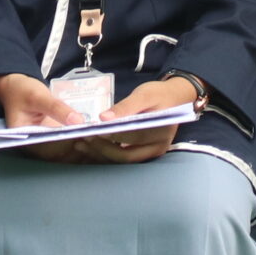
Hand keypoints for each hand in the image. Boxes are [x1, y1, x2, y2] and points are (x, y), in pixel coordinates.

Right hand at [0, 71, 93, 163]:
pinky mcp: (54, 141)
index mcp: (26, 141)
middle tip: (102, 143)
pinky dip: (83, 146)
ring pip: (67, 155)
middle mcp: (36, 148)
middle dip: (82, 151)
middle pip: (60, 156)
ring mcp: (46, 145)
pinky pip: (69, 147)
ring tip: (104, 144)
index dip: (70, 148)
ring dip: (85, 151)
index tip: (89, 141)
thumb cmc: (22, 91)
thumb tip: (78, 122)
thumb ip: (57, 109)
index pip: (50, 151)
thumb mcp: (39, 96)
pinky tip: (98, 141)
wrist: (15, 88)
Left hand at [70, 76, 193, 164]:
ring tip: (81, 144)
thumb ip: (125, 107)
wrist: (174, 99)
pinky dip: (108, 154)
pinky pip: (125, 157)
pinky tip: (92, 147)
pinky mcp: (145, 154)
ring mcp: (152, 153)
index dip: (108, 137)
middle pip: (125, 156)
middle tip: (81, 140)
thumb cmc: (158, 94)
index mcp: (159, 132)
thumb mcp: (143, 94)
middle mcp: (158, 147)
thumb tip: (103, 118)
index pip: (130, 139)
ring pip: (123, 160)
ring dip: (101, 154)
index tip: (89, 131)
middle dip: (101, 149)